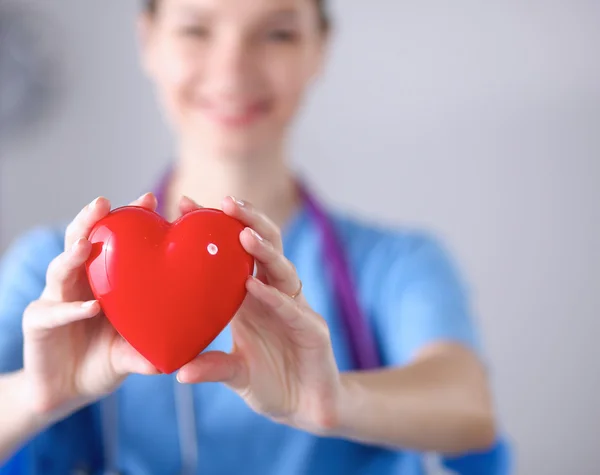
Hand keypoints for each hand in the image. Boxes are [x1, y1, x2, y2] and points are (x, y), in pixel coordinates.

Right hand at [21, 194, 159, 419]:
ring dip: (73, 254)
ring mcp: (56, 300)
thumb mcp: (132, 352)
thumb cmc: (102, 362)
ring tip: (87, 243)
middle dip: (90, 220)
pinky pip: (54, 313)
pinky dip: (72, 309)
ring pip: (61, 269)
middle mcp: (78, 283)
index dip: (129, 220)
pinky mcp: (38, 323)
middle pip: (80, 242)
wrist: (66, 392)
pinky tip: (91, 307)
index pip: (114, 241)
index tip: (151, 199)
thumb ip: (151, 348)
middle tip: (103, 203)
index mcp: (102, 279)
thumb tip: (184, 354)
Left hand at [176, 197, 342, 433]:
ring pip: (283, 269)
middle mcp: (274, 295)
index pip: (234, 253)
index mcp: (252, 298)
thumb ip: (212, 367)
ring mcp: (295, 309)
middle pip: (265, 247)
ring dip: (265, 250)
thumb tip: (179, 371)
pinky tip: (255, 287)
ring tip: (242, 233)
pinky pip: (292, 309)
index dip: (214, 229)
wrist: (308, 407)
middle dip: (248, 220)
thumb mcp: (235, 374)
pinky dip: (274, 298)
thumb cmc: (272, 383)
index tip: (183, 204)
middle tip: (223, 202)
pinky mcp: (313, 330)